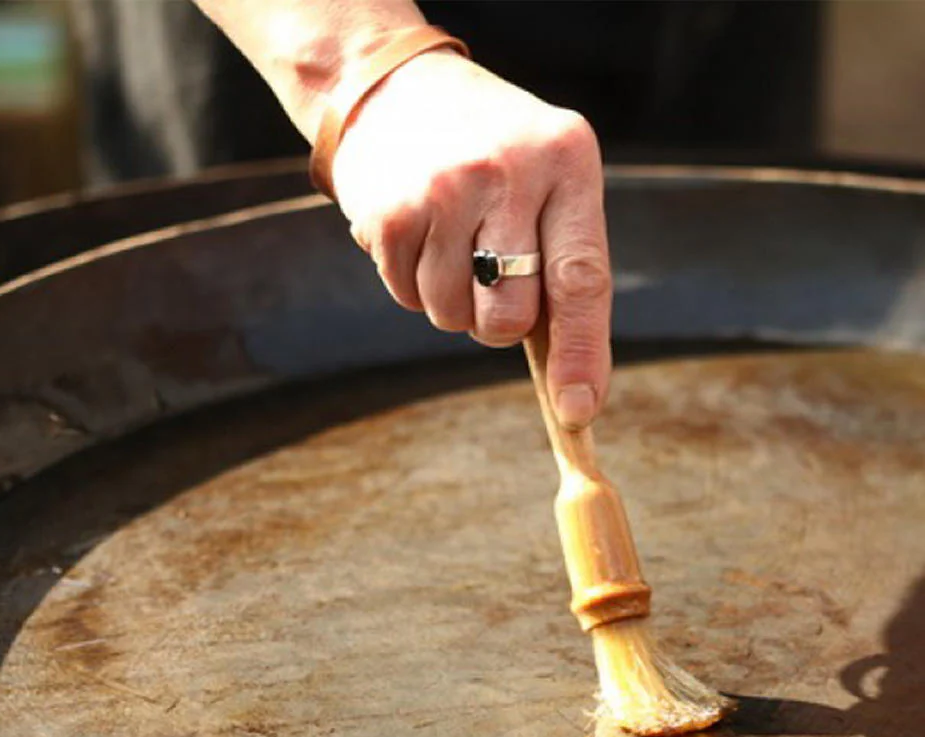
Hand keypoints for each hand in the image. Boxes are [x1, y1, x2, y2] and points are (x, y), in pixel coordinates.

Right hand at [331, 49, 610, 427]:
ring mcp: (445, 192)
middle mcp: (509, 172)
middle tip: (487, 280)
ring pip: (452, 317)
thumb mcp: (545, 181)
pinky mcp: (390, 215)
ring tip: (447, 238)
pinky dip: (411, 283)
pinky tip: (415, 232)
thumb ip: (562, 266)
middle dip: (496, 324)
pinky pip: (407, 299)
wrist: (394, 90)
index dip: (581, 354)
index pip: (581, 279)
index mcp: (568, 160)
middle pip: (508, 318)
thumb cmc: (490, 155)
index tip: (577, 411)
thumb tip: (573, 390)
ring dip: (449, 301)